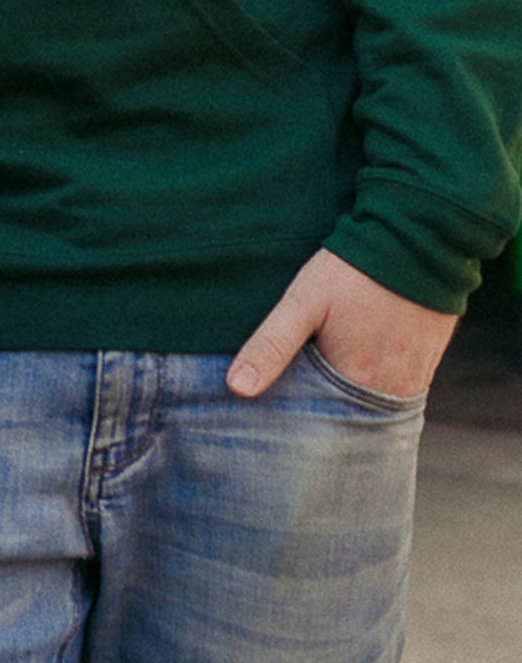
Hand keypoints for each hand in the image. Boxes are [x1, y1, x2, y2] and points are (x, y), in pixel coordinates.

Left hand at [227, 248, 457, 399]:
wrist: (416, 240)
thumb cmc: (353, 271)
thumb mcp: (303, 302)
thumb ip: (272, 345)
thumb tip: (237, 388)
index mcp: (358, 381)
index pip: (320, 422)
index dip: (295, 420)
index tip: (271, 420)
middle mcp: (391, 392)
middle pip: (347, 419)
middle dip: (319, 417)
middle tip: (289, 409)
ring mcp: (413, 380)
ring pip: (369, 407)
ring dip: (345, 404)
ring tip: (317, 392)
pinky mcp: (425, 365)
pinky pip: (392, 392)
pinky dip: (368, 390)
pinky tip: (347, 374)